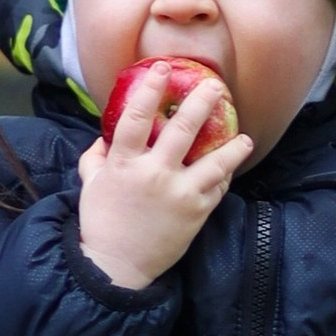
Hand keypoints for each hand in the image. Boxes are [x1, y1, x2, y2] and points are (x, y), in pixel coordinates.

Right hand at [76, 65, 251, 290]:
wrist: (117, 266)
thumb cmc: (101, 223)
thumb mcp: (91, 185)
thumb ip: (97, 156)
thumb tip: (105, 135)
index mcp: (124, 163)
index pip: (137, 118)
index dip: (150, 89)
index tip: (163, 69)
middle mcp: (154, 174)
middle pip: (182, 130)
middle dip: (201, 103)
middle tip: (216, 87)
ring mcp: (179, 193)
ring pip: (214, 161)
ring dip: (233, 145)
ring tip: (244, 135)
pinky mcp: (196, 212)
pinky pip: (218, 187)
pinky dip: (225, 175)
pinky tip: (231, 166)